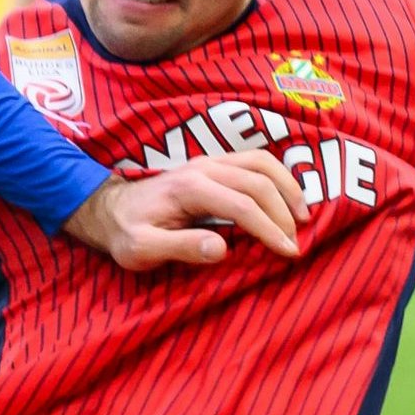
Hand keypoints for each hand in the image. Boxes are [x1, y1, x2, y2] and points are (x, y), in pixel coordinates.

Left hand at [63, 152, 307, 270]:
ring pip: (262, 163)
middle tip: (296, 245)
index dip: (270, 229)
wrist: (111, 209)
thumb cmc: (126, 233)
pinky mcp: (215, 163)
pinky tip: (288, 198)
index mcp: (189, 188)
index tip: (288, 253)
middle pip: (259, 182)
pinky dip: (278, 177)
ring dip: (288, 189)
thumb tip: (221, 249)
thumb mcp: (142, 250)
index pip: (243, 205)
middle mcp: (204, 167)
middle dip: (284, 213)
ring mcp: (211, 161)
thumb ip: (180, 248)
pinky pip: (256, 161)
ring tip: (303, 218)